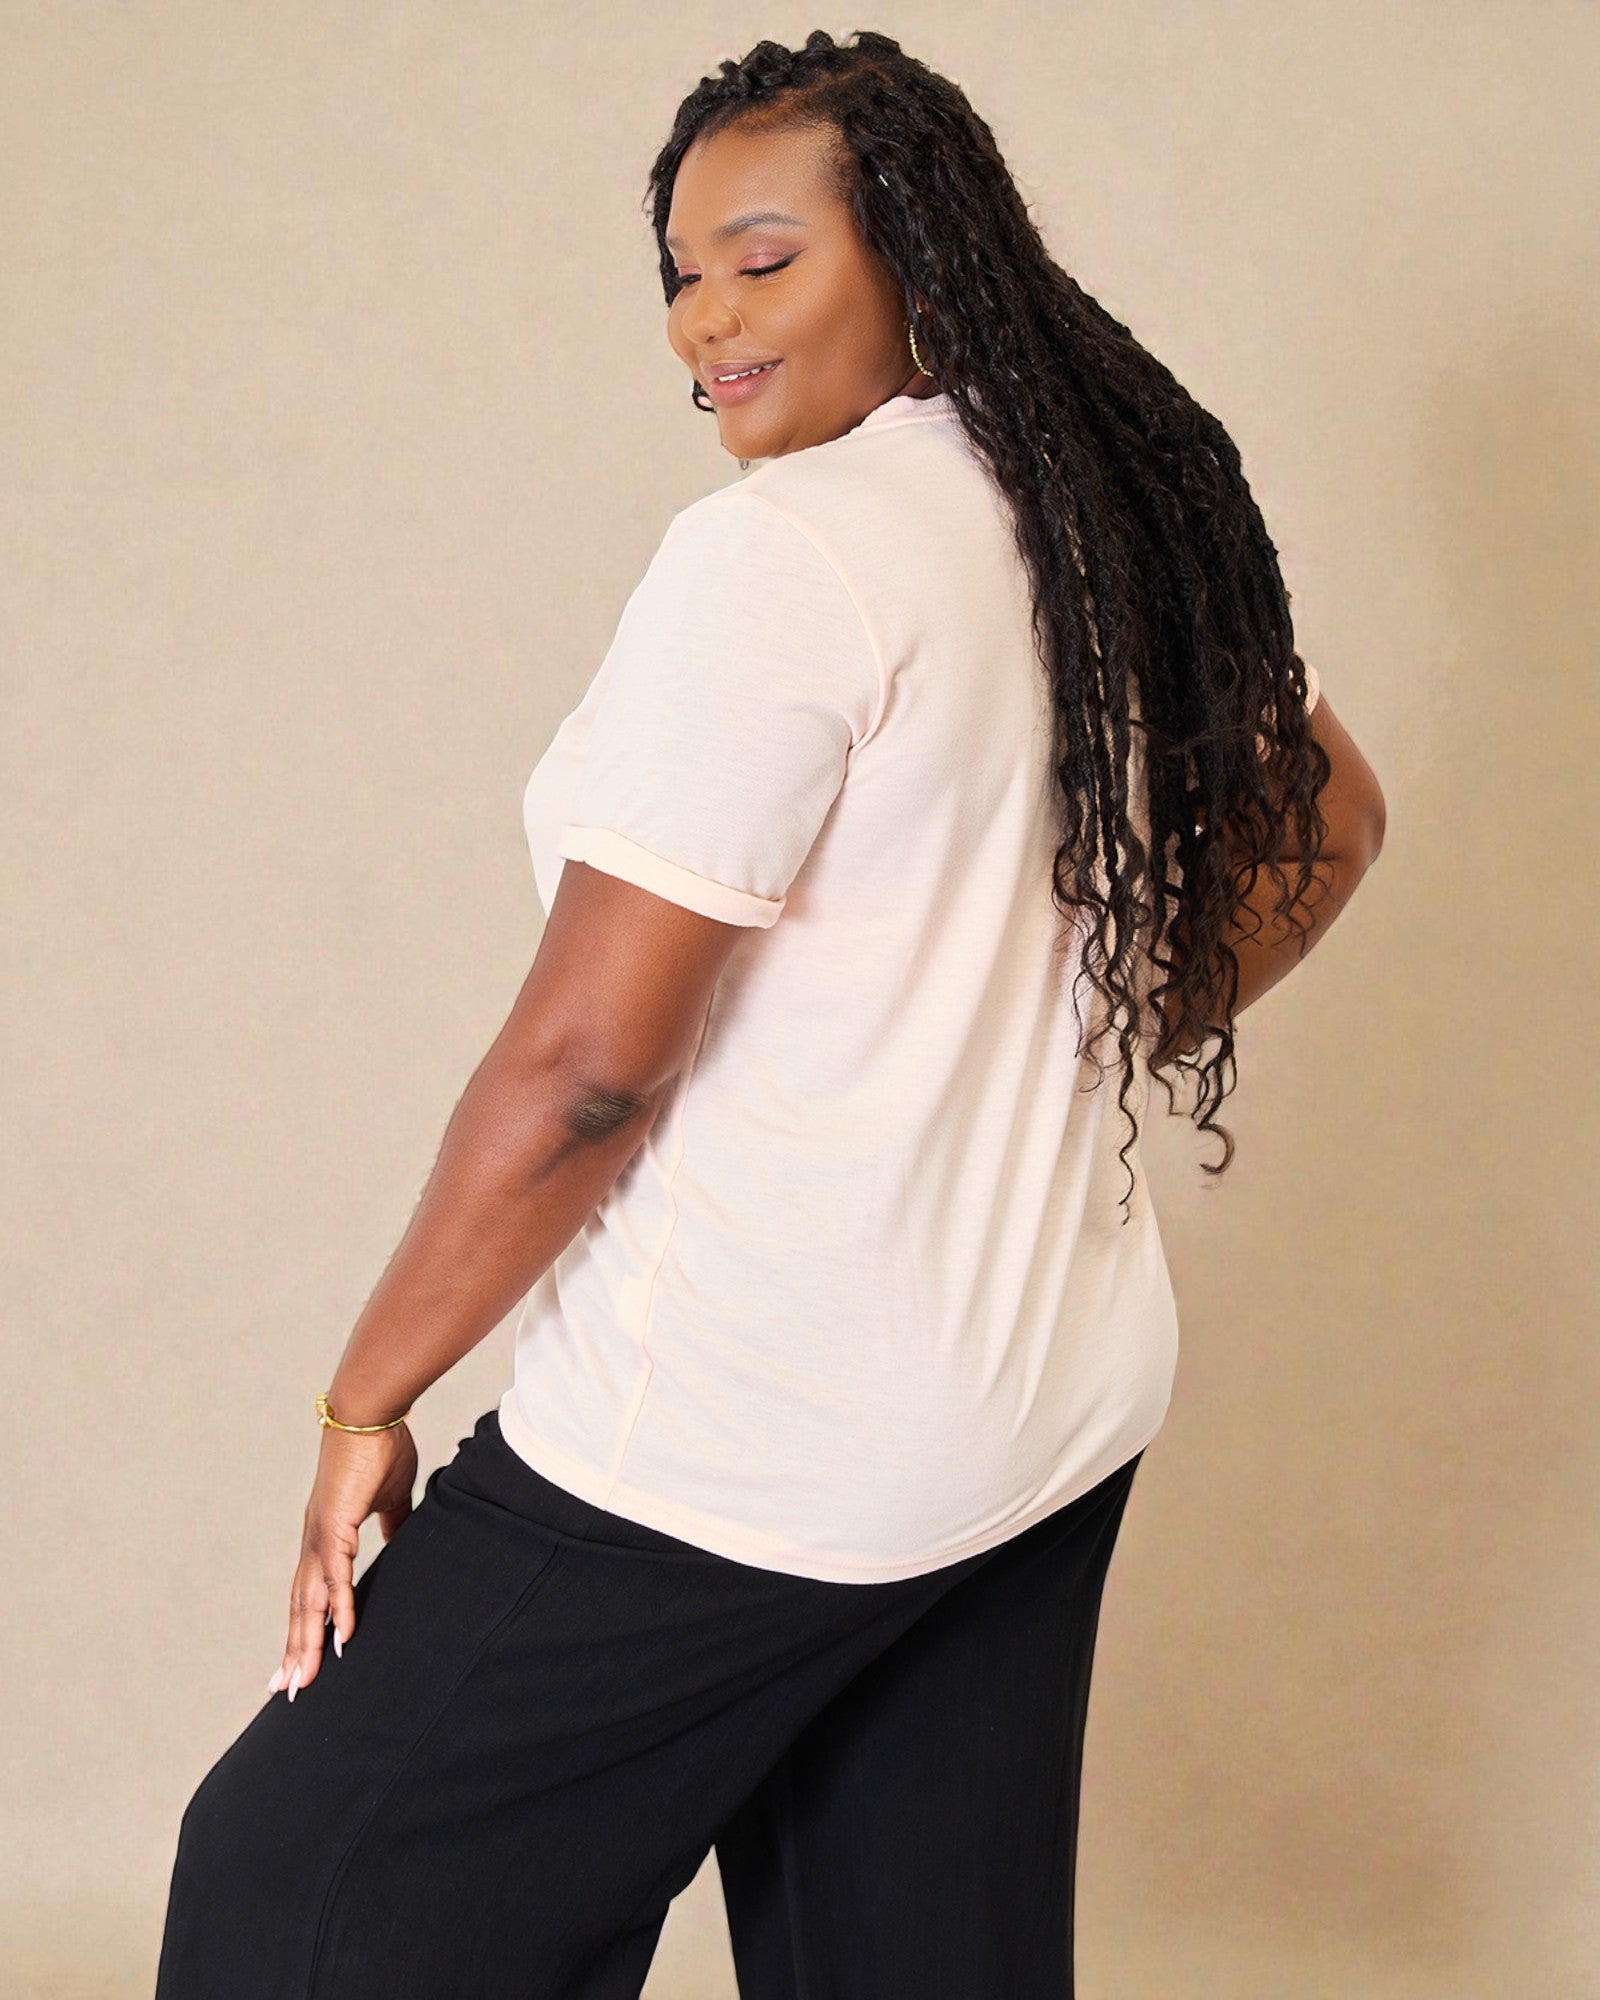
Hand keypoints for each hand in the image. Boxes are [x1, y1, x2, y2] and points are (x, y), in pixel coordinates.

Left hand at [267, 1418, 417, 1700]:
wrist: (369, 1415)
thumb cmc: (379, 1449)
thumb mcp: (391, 1496)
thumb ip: (392, 1523)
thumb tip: (400, 1544)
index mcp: (325, 1536)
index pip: (309, 1592)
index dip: (303, 1627)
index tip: (297, 1660)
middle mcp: (315, 1541)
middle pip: (300, 1606)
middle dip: (293, 1650)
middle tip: (285, 1690)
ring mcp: (321, 1535)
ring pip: (309, 1600)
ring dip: (306, 1642)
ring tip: (302, 1679)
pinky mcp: (335, 1526)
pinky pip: (336, 1577)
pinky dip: (337, 1608)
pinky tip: (341, 1636)